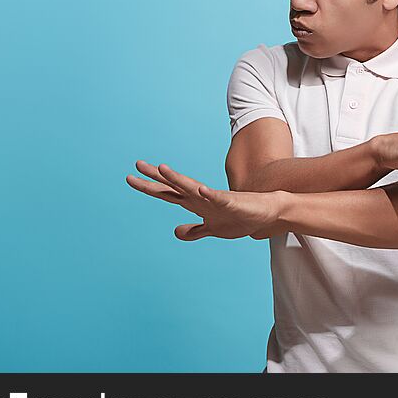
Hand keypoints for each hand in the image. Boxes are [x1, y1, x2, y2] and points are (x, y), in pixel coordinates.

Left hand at [126, 160, 286, 241]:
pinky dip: (208, 194)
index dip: (150, 187)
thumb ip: (194, 230)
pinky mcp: (231, 202)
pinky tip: (200, 189)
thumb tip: (176, 232)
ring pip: (192, 187)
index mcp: (195, 203)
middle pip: (174, 185)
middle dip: (156, 176)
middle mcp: (201, 197)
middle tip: (137, 164)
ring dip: (177, 179)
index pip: (168, 193)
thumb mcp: (212, 228)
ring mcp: (215, 198)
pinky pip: (218, 198)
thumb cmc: (240, 218)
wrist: (266, 213)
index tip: (131, 178)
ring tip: (163, 169)